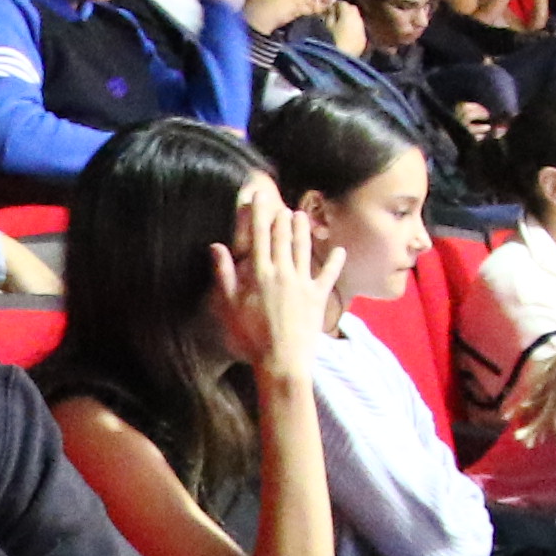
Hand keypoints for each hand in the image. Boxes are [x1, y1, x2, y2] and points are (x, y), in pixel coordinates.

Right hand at [208, 175, 324, 369]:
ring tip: (301, 215)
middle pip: (282, 238)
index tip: (259, 197)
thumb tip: (216, 247)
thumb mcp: (230, 306)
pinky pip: (328, 276)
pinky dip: (334, 263)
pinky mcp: (318, 297)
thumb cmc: (251, 336)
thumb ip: (225, 274)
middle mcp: (283, 272)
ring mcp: (303, 283)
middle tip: (281, 203)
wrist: (282, 359)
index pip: (258, 236)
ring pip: (303, 250)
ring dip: (302, 231)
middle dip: (281, 218)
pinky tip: (339, 251)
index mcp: (260, 273)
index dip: (258, 214)